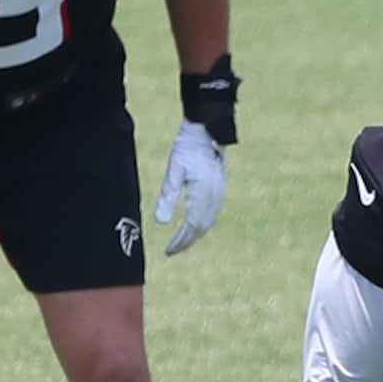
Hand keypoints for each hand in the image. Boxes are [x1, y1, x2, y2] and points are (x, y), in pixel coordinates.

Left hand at [152, 122, 228, 254]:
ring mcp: (221, 193)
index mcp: (203, 193)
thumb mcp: (174, 169)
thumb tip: (161, 223)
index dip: (180, 241)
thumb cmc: (188, 147)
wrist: (208, 131)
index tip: (168, 251)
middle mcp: (216, 197)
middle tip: (171, 250)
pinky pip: (213, 215)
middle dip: (187, 242)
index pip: (192, 226)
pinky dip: (202, 225)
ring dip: (195, 235)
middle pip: (202, 228)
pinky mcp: (221, 189)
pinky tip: (193, 226)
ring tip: (180, 242)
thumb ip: (168, 195)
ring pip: (209, 223)